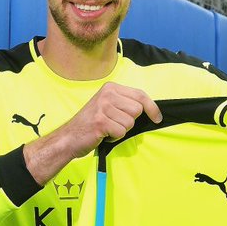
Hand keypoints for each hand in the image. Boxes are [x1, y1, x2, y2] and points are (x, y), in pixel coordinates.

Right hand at [23, 83, 161, 184]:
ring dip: (121, 130)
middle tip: (114, 123)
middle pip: (137, 110)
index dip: (152, 107)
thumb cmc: (91, 124)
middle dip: (129, 121)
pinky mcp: (100, 121)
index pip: (140, 95)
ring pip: (130, 122)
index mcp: (110, 88)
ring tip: (107, 129)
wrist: (69, 137)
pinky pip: (121, 132)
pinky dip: (114, 137)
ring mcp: (103, 107)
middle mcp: (107, 94)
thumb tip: (151, 109)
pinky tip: (103, 135)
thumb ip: (125, 103)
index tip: (157, 118)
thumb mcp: (107, 105)